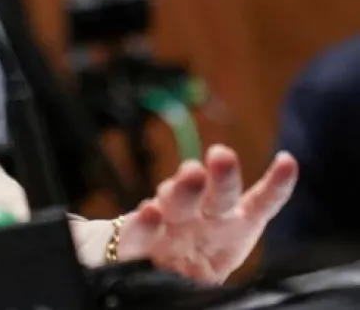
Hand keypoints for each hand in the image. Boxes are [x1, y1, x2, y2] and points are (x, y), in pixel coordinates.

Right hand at [115, 145, 298, 282]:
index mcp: (232, 227)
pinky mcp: (135, 239)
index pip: (260, 203)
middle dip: (222, 176)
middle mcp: (201, 218)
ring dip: (184, 188)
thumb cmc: (193, 264)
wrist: (146, 268)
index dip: (276, 185)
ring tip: (192, 174)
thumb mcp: (222, 263)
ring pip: (177, 203)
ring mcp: (167, 224)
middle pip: (217, 196)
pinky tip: (150, 213)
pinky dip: (143, 224)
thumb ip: (239, 240)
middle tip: (223, 155)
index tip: (288, 161)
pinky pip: (136, 233)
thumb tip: (270, 198)